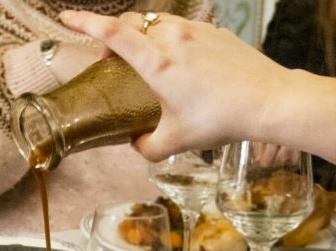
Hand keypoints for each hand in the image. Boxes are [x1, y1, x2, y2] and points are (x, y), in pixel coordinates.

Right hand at [58, 10, 292, 160]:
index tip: (65, 17)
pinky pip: (184, 28)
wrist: (270, 101)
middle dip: (115, 35)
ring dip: (145, 37)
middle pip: (132, 23)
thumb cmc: (221, 119)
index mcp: (156, 62)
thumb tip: (136, 145)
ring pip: (158, 23)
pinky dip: (172, 40)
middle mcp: (173, 38)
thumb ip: (148, 146)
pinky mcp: (216, 33)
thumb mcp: (178, 141)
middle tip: (112, 58)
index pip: (112, 33)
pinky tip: (184, 64)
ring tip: (149, 62)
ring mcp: (197, 31)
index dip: (84, 22)